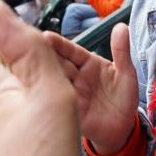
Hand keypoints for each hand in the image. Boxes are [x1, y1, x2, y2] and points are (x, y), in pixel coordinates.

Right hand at [42, 25, 137, 155]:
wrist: (124, 129)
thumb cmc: (124, 98)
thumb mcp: (126, 73)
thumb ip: (121, 51)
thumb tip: (121, 26)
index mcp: (87, 63)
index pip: (69, 50)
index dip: (58, 44)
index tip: (45, 36)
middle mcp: (74, 76)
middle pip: (56, 64)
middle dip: (42, 56)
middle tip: (29, 49)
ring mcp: (69, 93)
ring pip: (52, 81)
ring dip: (41, 75)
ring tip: (29, 69)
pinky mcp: (68, 111)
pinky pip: (55, 102)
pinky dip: (46, 98)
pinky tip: (38, 94)